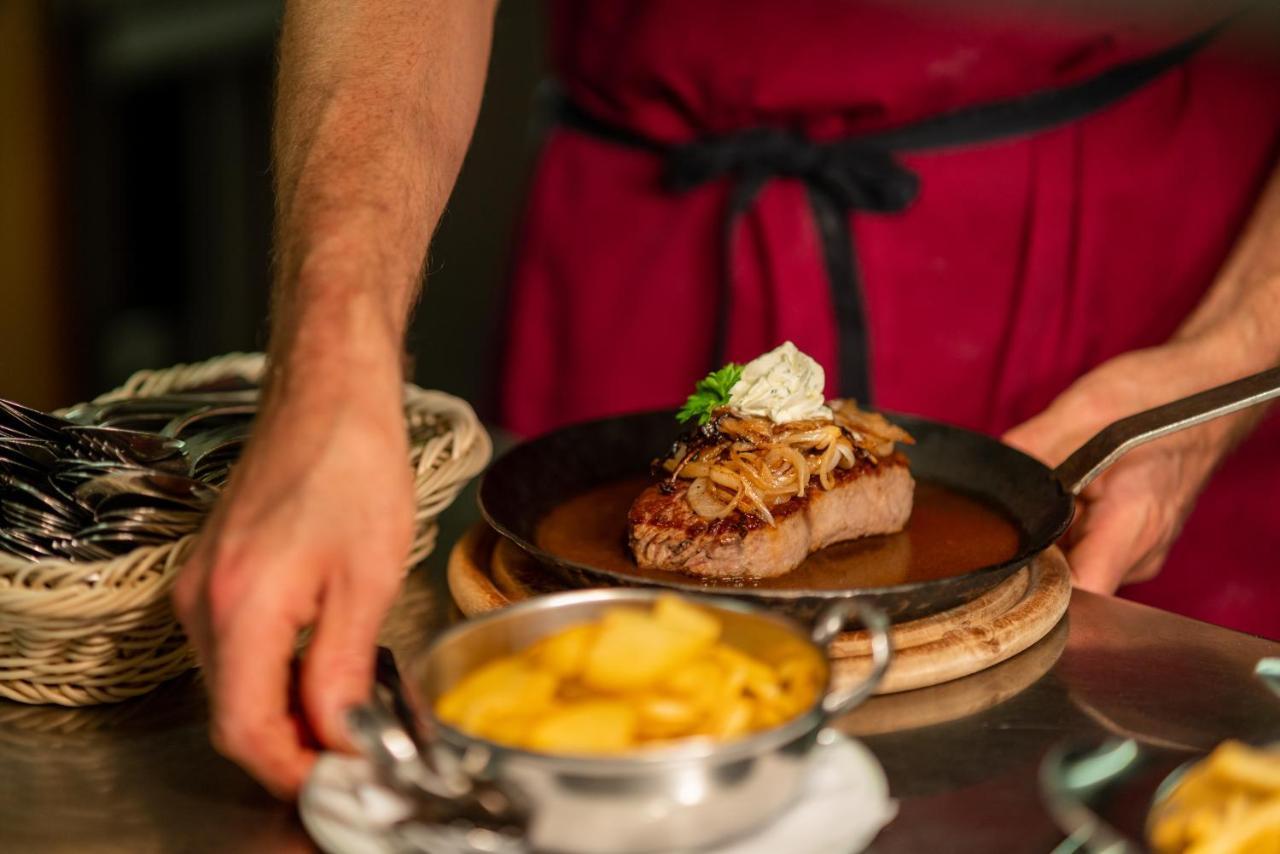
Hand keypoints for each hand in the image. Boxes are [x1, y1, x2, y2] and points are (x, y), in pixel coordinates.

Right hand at [172, 380, 413, 796]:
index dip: (291, 766)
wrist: (328, 395)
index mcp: (240, 606)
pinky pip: (233, 645)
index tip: (337, 775)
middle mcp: (202, 601)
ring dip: (284, 707)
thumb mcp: (367, 579)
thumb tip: (336, 733)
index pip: (243, 727)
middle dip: (292, 742)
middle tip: (354, 748)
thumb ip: (341, 667)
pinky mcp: (212, 571)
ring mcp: (200, 584)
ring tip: (349, 707)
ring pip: (233, 680)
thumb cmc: (354, 467)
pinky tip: (321, 661)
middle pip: (233, 710)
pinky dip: (274, 670)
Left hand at [1002, 341, 1252, 594]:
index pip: (1078, 594)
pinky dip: (1066, 528)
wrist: (1208, 388)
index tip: (1001, 561)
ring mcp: (1140, 549)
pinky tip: (1064, 497)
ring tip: (1048, 498)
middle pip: (1069, 583)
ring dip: (1049, 537)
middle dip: (1031, 554)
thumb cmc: (1158, 396)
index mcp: (1132, 526)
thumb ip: (1028, 451)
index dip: (1033, 588)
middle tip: (1012, 516)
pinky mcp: (1134, 540)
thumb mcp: (1081, 412)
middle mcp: (1141, 551)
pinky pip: (1088, 549)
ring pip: (1075, 565)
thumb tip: (985, 478)